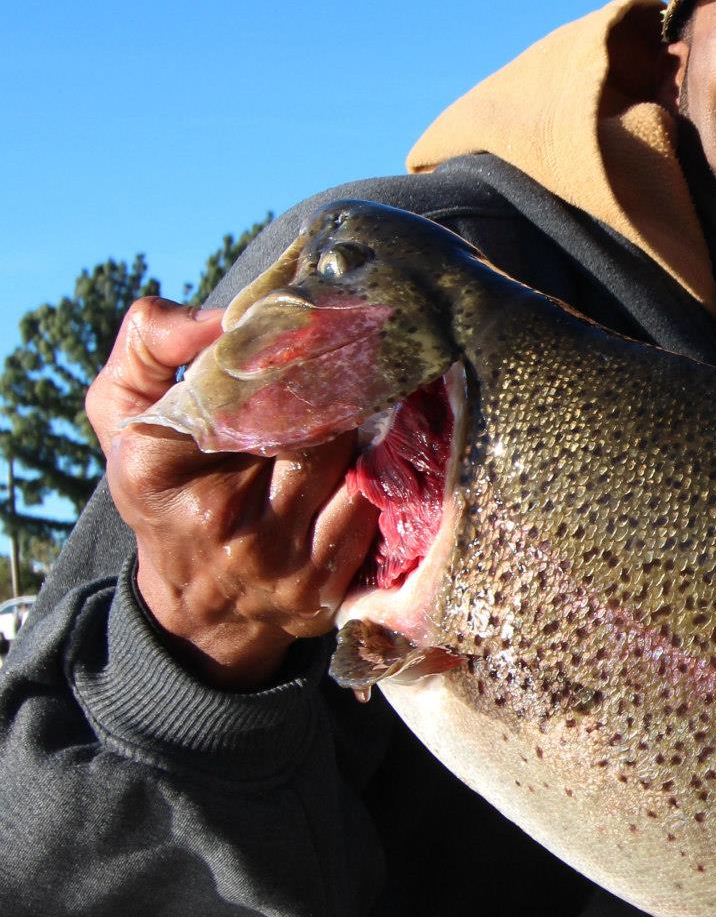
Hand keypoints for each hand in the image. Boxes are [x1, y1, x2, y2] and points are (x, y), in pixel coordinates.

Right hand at [86, 297, 377, 688]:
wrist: (200, 602)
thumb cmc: (167, 484)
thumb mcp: (125, 412)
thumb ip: (151, 345)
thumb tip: (224, 315)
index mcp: (154, 466)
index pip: (232, 391)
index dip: (282, 355)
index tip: (313, 326)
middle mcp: (216, 517)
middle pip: (301, 423)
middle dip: (336, 383)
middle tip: (370, 343)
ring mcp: (273, 557)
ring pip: (345, 460)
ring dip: (367, 421)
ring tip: (385, 385)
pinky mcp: (321, 585)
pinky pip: (370, 504)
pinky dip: (381, 469)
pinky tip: (388, 442)